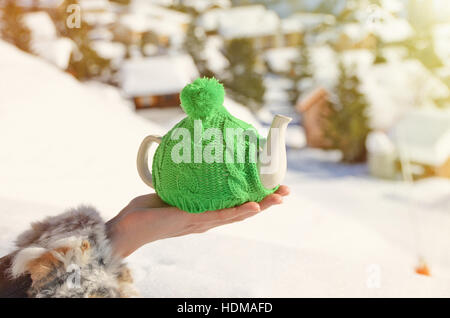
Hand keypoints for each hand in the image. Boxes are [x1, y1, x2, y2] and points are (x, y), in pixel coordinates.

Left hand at [106, 186, 289, 257]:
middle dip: (266, 201)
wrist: (127, 228)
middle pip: (243, 210)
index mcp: (205, 212)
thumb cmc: (146, 211)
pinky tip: (254, 206)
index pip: (235, 205)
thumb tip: (188, 155)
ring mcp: (202, 222)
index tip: (271, 185)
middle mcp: (208, 220)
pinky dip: (239, 212)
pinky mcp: (192, 221)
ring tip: (279, 197)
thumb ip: (182, 179)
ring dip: (261, 206)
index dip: (255, 196)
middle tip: (286, 190)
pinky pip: (219, 216)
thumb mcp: (170, 190)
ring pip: (238, 214)